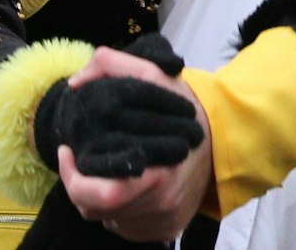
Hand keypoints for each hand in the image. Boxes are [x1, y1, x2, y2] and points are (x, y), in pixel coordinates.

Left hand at [59, 46, 214, 242]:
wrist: (228, 139)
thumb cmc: (187, 111)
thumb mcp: (156, 76)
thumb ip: (113, 66)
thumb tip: (76, 82)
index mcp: (159, 175)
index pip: (102, 195)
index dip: (74, 178)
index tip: (67, 152)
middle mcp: (162, 205)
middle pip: (97, 210)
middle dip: (81, 186)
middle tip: (81, 163)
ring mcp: (164, 220)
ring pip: (108, 219)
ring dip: (98, 197)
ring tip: (107, 169)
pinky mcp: (167, 229)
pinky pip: (125, 227)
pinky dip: (118, 210)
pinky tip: (127, 187)